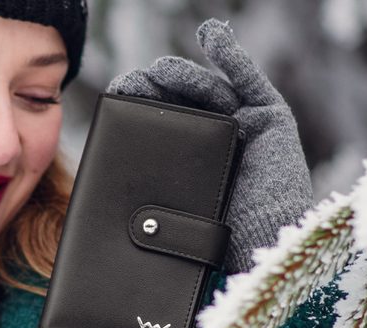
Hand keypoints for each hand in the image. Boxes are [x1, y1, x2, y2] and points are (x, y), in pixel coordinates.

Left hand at [106, 19, 314, 273]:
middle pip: (184, 103)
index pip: (162, 124)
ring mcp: (249, 129)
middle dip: (157, 89)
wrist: (262, 254)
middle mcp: (222, 143)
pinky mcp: (274, 120)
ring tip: (158, 69)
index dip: (139, 105)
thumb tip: (93, 199)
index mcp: (193, 165)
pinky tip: (211, 34)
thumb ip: (143, 199)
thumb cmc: (216, 249)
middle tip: (131, 82)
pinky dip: (232, 55)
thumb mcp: (166, 220)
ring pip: (210, 90)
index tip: (115, 94)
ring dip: (183, 75)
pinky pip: (250, 80)